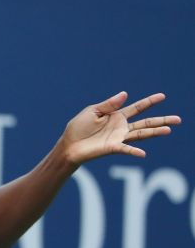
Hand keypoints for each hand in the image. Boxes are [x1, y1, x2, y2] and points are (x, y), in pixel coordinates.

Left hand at [61, 91, 181, 163]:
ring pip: (141, 134)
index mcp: (117, 116)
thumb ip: (109, 104)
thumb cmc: (78, 128)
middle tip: (178, 119)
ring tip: (168, 130)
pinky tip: (143, 153)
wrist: (69, 145)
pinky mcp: (112, 148)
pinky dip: (134, 151)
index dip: (149, 102)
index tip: (162, 96)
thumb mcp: (93, 111)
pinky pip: (125, 149)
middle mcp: (121, 127)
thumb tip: (125, 94)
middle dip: (162, 120)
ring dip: (154, 132)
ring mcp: (119, 138)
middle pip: (146, 122)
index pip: (137, 108)